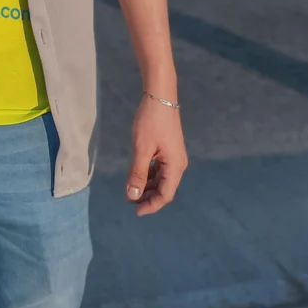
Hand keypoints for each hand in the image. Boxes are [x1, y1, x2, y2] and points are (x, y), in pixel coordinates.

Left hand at [126, 94, 187, 216]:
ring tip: (131, 189)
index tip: (135, 211)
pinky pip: (160, 168)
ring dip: (147, 186)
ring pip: (161, 179)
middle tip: (130, 200)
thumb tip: (133, 196)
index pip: (165, 195)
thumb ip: (137, 173)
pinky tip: (138, 174)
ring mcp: (173, 156)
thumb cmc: (151, 122)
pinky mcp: (168, 148)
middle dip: (148, 197)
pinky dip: (149, 174)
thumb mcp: (142, 148)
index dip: (151, 205)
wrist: (160, 96)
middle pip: (164, 188)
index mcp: (175, 166)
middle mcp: (178, 164)